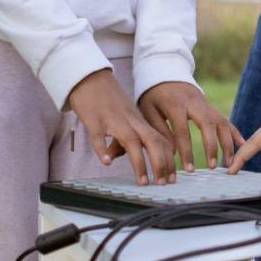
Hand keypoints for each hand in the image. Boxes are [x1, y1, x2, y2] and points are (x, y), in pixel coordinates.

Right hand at [66, 69, 175, 184]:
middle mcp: (129, 120)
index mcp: (138, 120)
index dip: (168, 159)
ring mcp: (112, 119)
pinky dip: (102, 149)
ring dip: (139, 162)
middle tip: (163, 183)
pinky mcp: (93, 119)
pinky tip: (106, 161)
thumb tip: (119, 157)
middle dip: (161, 163)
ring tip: (143, 181)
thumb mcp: (123, 116)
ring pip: (131, 140)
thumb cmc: (106, 99)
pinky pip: (98, 135)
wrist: (89, 76)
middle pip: (152, 141)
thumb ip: (125, 135)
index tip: (171, 177)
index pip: (160, 140)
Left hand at [138, 81, 243, 169]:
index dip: (186, 151)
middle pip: (208, 124)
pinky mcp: (211, 106)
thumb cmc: (153, 95)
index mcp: (175, 105)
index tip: (189, 169)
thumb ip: (159, 130)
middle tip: (212, 166)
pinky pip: (225, 119)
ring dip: (227, 143)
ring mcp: (206, 104)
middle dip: (212, 147)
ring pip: (221, 122)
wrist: (166, 73)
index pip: (182, 131)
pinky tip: (241, 145)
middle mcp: (195, 103)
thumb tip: (172, 153)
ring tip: (229, 162)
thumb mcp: (148, 110)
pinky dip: (234, 132)